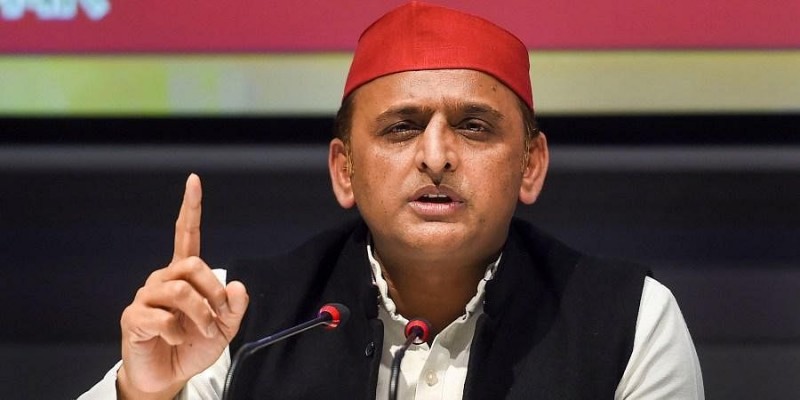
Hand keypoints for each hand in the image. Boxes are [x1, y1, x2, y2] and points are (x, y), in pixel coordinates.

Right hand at [117, 174, 248, 398]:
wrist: (168, 376)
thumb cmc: (193, 346)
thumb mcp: (225, 328)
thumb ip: (236, 307)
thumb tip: (238, 286)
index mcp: (185, 275)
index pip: (187, 235)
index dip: (191, 209)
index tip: (194, 181)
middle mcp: (163, 279)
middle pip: (192, 264)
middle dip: (213, 291)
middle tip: (217, 317)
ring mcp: (146, 297)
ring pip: (180, 290)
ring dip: (200, 315)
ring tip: (201, 331)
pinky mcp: (134, 317)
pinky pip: (162, 317)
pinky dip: (177, 332)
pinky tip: (174, 338)